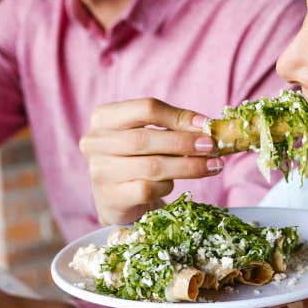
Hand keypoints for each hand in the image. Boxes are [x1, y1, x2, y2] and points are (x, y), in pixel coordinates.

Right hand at [79, 98, 222, 223]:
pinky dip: (167, 187)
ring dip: (187, 166)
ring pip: (151, 166)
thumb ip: (172, 127)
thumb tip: (206, 126)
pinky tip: (173, 185)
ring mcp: (100, 171)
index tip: (206, 125)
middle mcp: (95, 142)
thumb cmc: (136, 159)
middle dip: (184, 143)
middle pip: (146, 138)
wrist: (116, 199)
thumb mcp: (148, 135)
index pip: (145, 109)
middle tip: (211, 147)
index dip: (179, 116)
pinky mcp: (110, 198)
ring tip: (212, 166)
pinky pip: (147, 189)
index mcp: (104, 117)